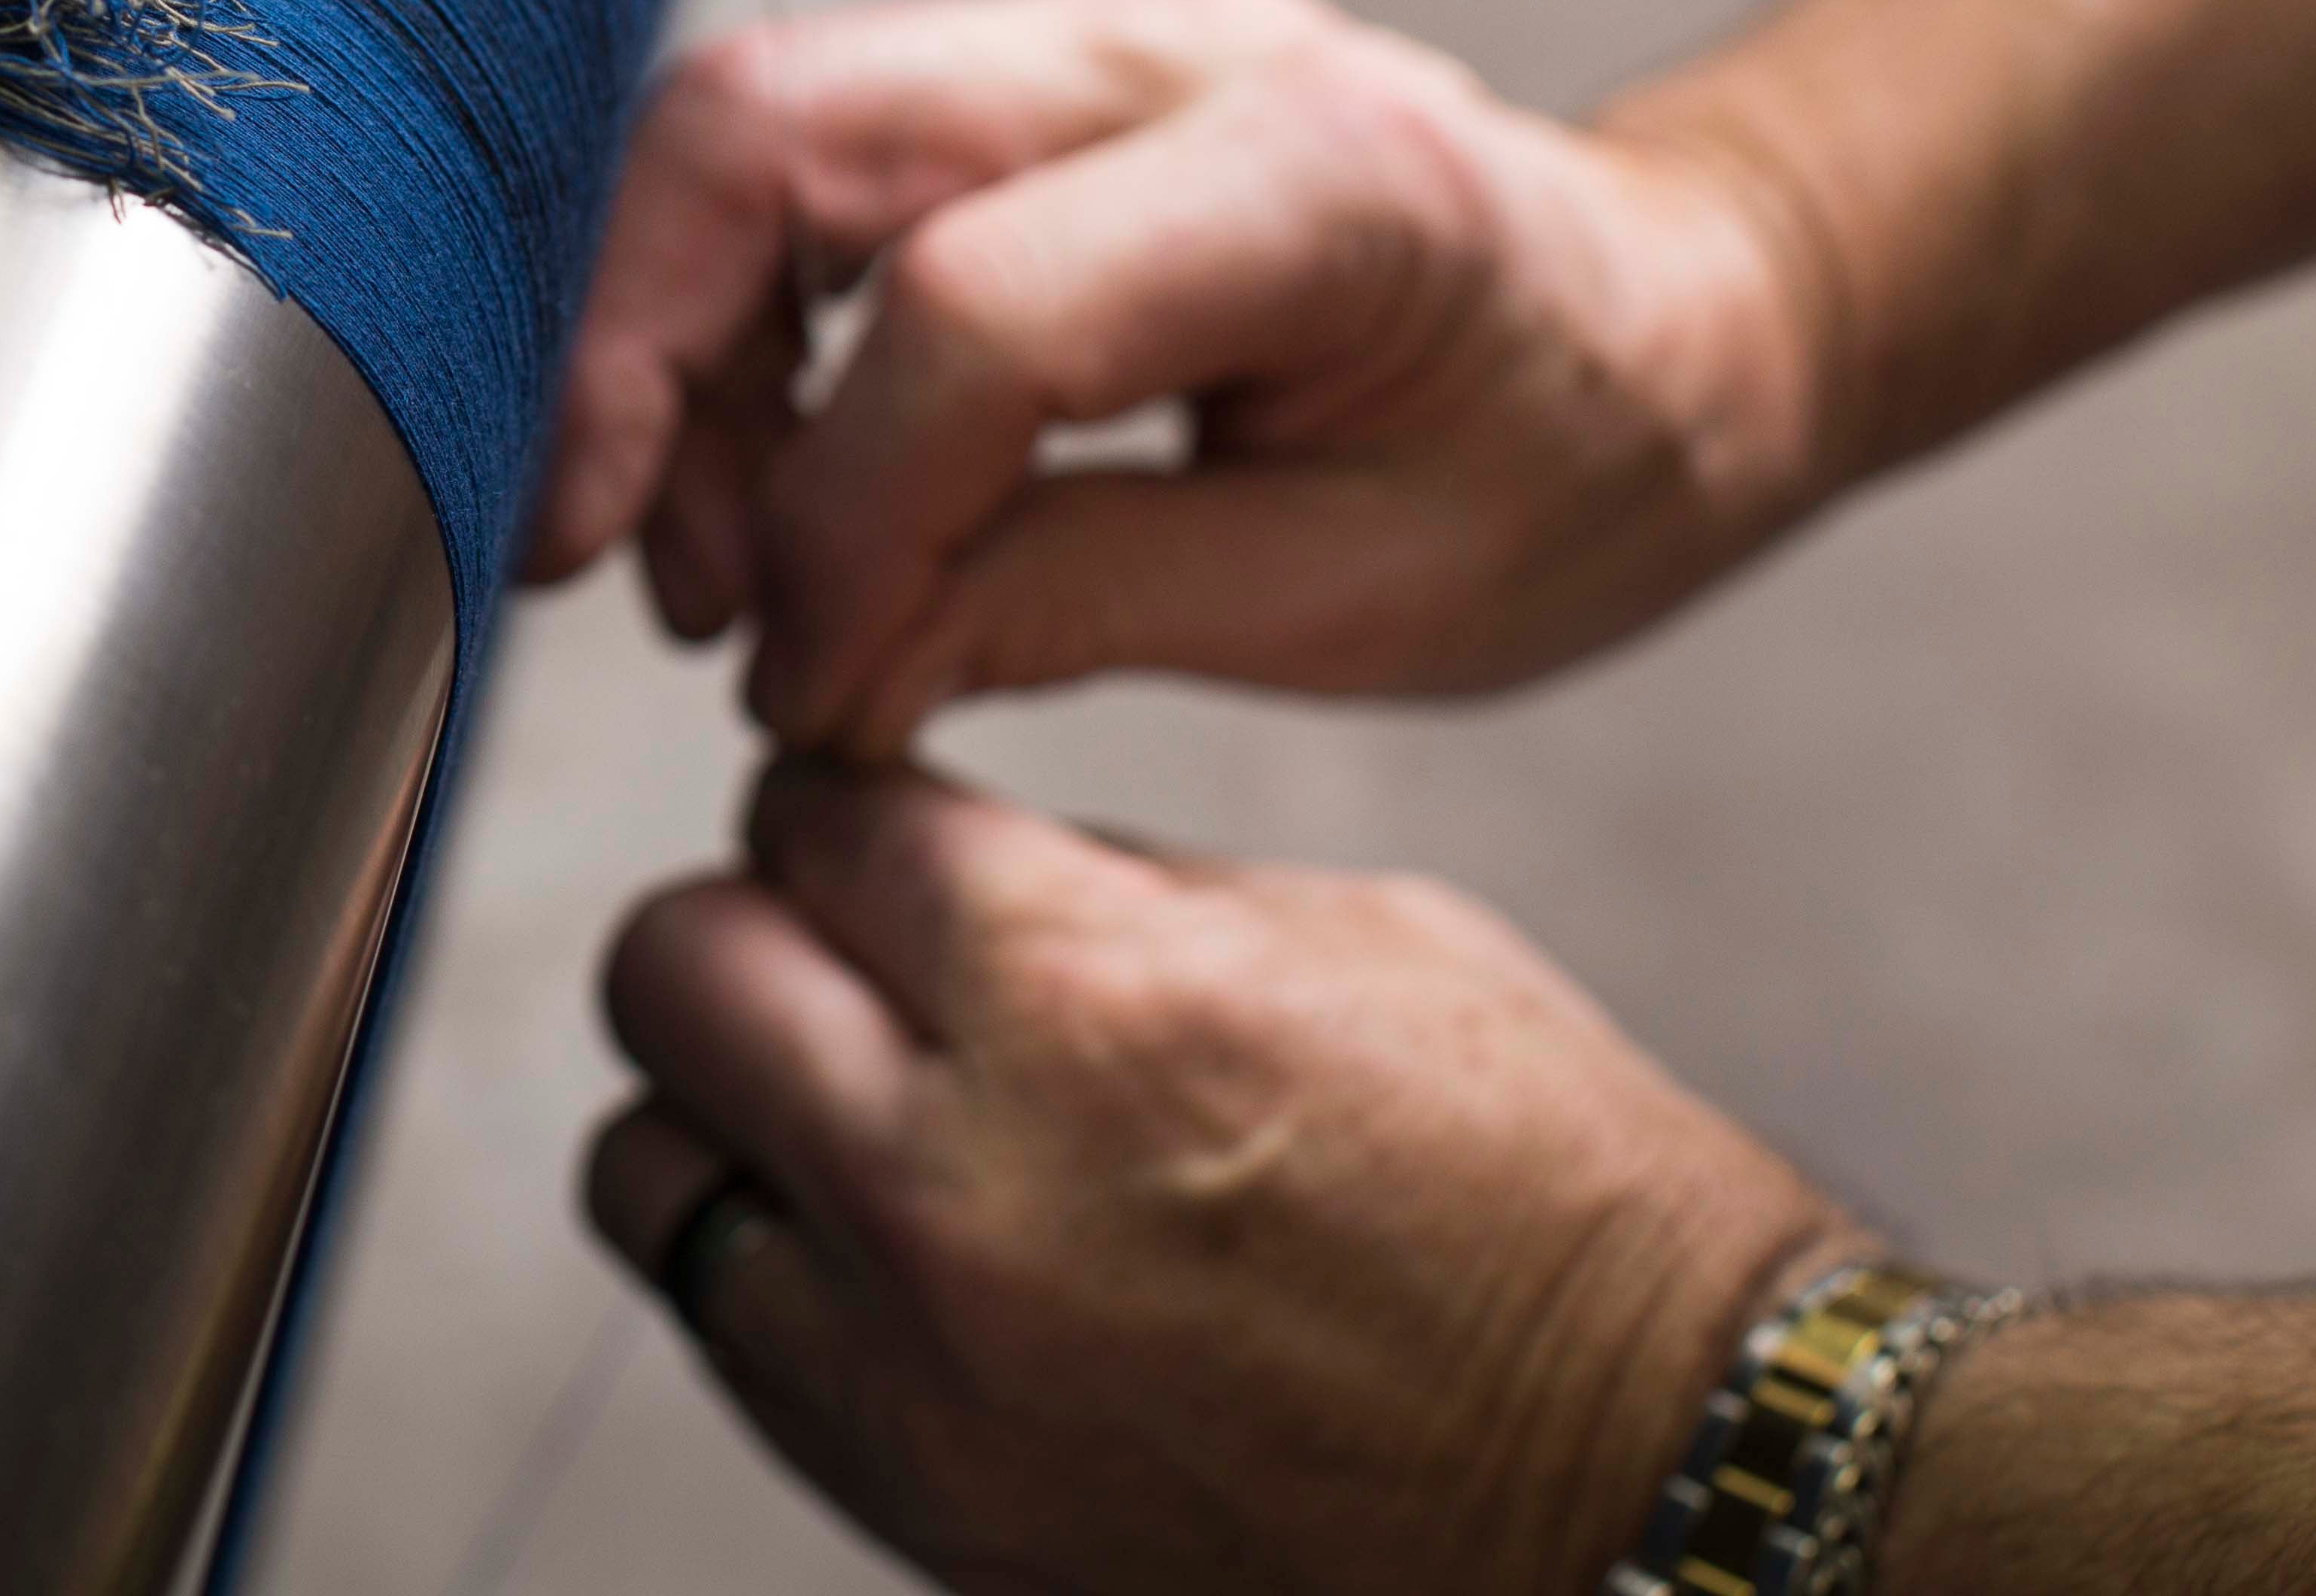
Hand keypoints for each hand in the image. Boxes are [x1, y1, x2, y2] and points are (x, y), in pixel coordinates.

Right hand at [527, 0, 1834, 748]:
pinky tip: (764, 489)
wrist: (1683, 317)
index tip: (802, 682)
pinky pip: (792, 164)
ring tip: (716, 573)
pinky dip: (727, 327)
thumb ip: (1061, 605)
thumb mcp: (1365, 600)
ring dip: (666, 352)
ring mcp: (1074, 33)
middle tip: (616, 572)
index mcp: (1314, 170)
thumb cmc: (1579, 461)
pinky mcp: (1016, 75)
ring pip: (740, 129)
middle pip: (764, 129)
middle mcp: (1159, 42)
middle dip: (633, 360)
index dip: (833, 516)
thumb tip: (809, 667)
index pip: (956, 308)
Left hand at [584, 763, 1859, 1595]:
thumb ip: (1101, 886)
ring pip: (648, 1165)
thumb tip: (932, 859)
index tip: (886, 838)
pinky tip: (905, 1253)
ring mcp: (917, 1373)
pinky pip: (728, 1335)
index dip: (852, 811)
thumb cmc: (1560, 1214)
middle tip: (842, 954)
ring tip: (860, 1117)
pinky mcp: (913, 1504)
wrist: (1667, 1501)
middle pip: (671, 970)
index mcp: (1092, 1000)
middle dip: (752, 932)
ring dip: (730, 1115)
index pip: (812, 816)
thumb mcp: (1356, 938)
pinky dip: (777, 1272)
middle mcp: (960, 1188)